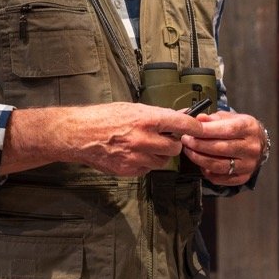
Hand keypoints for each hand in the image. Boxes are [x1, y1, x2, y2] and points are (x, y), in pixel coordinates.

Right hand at [3, 103, 201, 176]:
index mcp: (146, 119)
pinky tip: (134, 154)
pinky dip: (146, 163)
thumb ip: (157, 114)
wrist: (79, 135)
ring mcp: (137, 157)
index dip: (194, 127)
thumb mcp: (132, 108)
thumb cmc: (104, 117)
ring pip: (163, 161)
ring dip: (160, 155)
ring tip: (146, 145)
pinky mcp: (129, 170)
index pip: (181, 124)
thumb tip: (180, 115)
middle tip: (166, 138)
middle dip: (173, 143)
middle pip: (175, 148)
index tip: (200, 128)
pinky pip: (147, 169)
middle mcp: (144, 139)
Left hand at [181, 109, 266, 184]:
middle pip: (221, 148)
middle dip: (199, 145)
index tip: (191, 130)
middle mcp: (251, 148)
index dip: (207, 131)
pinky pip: (220, 178)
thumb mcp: (231, 117)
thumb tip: (199, 119)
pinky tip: (201, 163)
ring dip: (199, 158)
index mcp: (250, 128)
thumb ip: (214, 118)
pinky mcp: (243, 177)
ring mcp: (248, 165)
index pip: (227, 130)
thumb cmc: (241, 129)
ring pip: (218, 165)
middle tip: (186, 140)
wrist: (258, 144)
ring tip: (189, 151)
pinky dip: (207, 172)